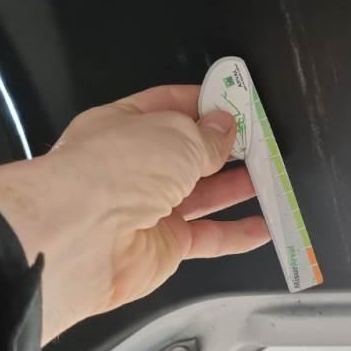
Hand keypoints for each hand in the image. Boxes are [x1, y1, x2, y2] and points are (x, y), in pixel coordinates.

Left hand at [0, 85, 269, 342]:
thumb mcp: (175, 135)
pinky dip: (236, 234)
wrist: (81, 237)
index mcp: (124, 125)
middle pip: (188, 154)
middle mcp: (133, 167)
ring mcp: (147, 208)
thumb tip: (226, 128)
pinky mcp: (162, 246)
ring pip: (201, 195)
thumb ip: (207, 135)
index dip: (204, 104)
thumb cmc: (112, 170)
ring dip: (236, 187)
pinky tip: (262, 227)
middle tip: (260, 142)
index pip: (169, 107)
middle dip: (225, 148)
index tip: (237, 103)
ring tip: (269, 177)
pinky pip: (207, 237)